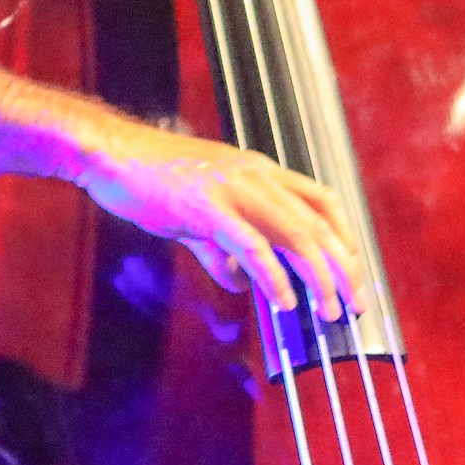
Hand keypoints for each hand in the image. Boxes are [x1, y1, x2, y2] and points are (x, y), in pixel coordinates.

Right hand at [75, 114, 362, 320]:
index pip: (321, 200)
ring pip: (297, 235)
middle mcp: (254, 175)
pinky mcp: (208, 206)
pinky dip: (275, 277)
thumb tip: (240, 279)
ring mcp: (232, 188)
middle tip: (354, 305)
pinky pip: (253, 246)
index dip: (345, 238)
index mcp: (257, 170)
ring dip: (320, 278)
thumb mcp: (196, 213)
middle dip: (345, 269)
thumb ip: (222, 246)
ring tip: (329, 311)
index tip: (352, 271)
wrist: (110, 153)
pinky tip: (284, 301)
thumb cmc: (149, 178)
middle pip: (319, 224)